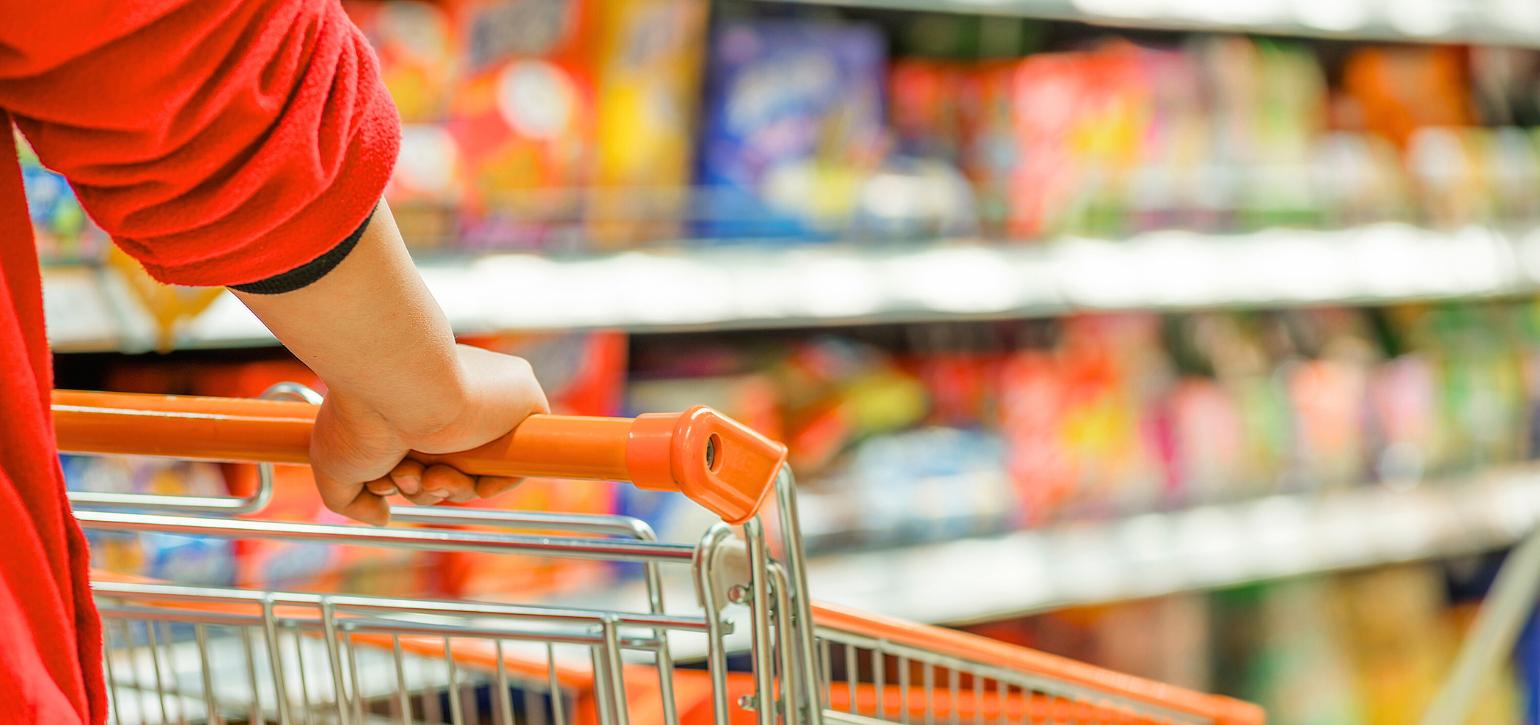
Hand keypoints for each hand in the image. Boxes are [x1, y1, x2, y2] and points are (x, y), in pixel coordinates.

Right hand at [307, 344, 549, 524]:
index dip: (404, 482)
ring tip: (420, 472)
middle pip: (447, 471)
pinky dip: (493, 483)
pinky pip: (517, 463)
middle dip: (422, 488)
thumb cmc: (360, 417)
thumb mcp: (335, 465)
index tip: (383, 481)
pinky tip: (463, 479)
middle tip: (402, 475)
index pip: (421, 460)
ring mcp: (486, 404)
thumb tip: (382, 516)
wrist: (398, 384)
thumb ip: (351, 499)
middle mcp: (450, 402)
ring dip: (446, 489)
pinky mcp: (522, 403)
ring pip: (477, 473)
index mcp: (413, 406)